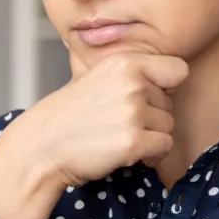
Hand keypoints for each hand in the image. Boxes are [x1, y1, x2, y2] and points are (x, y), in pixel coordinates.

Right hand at [0, 51, 186, 218]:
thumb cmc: (66, 116)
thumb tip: (171, 74)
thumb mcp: (95, 78)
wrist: (40, 147)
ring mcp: (133, 112)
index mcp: (124, 63)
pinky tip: (126, 153)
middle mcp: (131, 83)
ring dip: (150, 137)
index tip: (147, 99)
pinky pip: (164, 147)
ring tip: (120, 138)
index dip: (166, 87)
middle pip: (170, 103)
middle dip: (152, 117)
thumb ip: (129, 74)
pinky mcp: (133, 141)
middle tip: (120, 125)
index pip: (177, 69)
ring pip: (168, 126)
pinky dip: (151, 155)